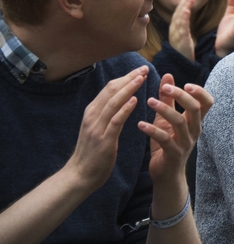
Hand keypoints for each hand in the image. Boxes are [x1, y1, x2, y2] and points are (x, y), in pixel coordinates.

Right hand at [66, 66, 148, 190]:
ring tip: (142, 78)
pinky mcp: (103, 140)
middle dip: (128, 78)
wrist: (80, 175)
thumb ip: (106, 114)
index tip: (140, 70)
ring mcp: (97, 127)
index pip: (109, 88)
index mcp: (92, 112)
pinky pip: (115, 121)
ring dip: (128, 88)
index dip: (125, 78)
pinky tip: (135, 100)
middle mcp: (93, 116)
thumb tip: (120, 100)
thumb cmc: (92, 152)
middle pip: (111, 91)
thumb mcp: (97, 128)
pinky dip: (124, 109)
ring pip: (113, 102)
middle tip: (144, 68)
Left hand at [137, 74, 213, 183]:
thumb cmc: (167, 143)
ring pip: (180, 122)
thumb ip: (168, 99)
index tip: (185, 84)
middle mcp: (194, 131)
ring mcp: (185, 143)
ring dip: (165, 110)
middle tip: (165, 88)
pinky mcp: (173, 154)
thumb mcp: (167, 119)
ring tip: (149, 101)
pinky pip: (165, 140)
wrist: (166, 174)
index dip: (200, 92)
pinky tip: (140, 124)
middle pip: (195, 109)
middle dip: (181, 96)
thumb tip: (167, 76)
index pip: (207, 103)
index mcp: (195, 121)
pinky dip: (152, 131)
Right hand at [169, 0, 195, 60]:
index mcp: (175, 29)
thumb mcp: (184, 37)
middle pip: (178, 13)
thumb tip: (186, 14)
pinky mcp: (182, 42)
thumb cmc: (184, 52)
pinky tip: (187, 11)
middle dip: (184, 2)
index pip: (178, 13)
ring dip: (184, 7)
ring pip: (179, 19)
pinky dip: (184, 19)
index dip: (183, 3)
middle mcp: (174, 31)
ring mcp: (177, 36)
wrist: (182, 66)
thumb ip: (184, 26)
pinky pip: (182, 29)